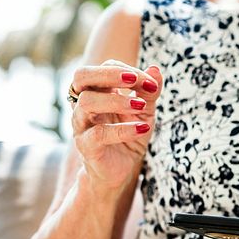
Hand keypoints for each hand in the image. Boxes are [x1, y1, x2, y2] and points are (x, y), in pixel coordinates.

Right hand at [70, 60, 162, 192]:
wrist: (120, 170)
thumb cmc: (130, 135)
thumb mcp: (145, 111)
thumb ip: (149, 92)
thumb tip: (156, 69)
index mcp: (98, 91)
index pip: (104, 68)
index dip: (127, 70)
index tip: (150, 83)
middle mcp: (84, 104)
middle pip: (82, 76)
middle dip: (109, 74)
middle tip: (134, 80)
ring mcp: (82, 124)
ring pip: (87, 102)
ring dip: (117, 101)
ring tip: (141, 106)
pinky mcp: (86, 146)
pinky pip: (98, 134)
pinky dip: (123, 129)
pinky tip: (142, 128)